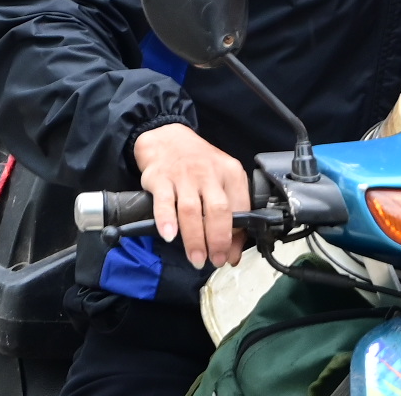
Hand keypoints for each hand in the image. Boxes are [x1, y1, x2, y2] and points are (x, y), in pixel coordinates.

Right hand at [131, 123, 249, 268]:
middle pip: (218, 210)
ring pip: (192, 210)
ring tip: (196, 258)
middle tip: (215, 260)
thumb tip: (233, 253)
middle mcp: (209, 173)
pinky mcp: (160, 179)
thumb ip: (230, 214)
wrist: (168, 139)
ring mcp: (184, 175)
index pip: (240, 207)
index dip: (237, 236)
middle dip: (218, 240)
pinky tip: (169, 236)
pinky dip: (166, 220)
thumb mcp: (221, 181)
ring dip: (194, 238)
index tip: (230, 256)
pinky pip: (164, 202)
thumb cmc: (199, 165)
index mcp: (230, 173)